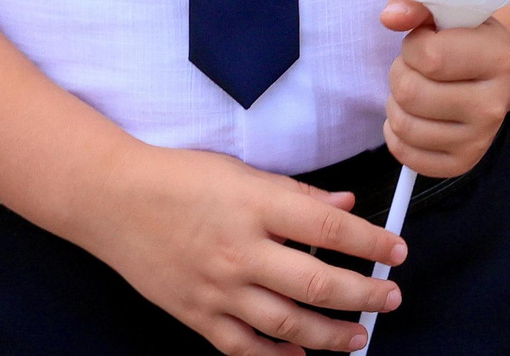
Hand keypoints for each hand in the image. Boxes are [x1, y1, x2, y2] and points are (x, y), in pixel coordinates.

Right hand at [79, 142, 404, 355]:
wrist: (113, 201)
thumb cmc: (177, 179)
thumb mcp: (241, 171)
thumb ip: (296, 194)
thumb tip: (345, 205)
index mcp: (255, 206)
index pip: (328, 228)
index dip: (370, 241)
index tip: (396, 250)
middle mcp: (240, 251)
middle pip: (317, 282)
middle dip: (363, 295)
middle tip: (390, 298)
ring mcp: (218, 289)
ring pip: (287, 323)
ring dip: (331, 335)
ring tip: (360, 336)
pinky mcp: (197, 315)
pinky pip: (244, 347)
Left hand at [379, 0, 509, 178]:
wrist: (490, 71)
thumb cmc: (460, 35)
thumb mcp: (443, 10)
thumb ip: (413, 2)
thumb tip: (390, 17)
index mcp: (498, 56)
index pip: (429, 57)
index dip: (413, 44)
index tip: (425, 40)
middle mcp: (495, 103)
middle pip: (410, 93)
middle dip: (401, 74)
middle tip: (416, 67)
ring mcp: (481, 138)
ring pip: (404, 126)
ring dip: (396, 103)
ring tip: (415, 89)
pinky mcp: (464, 162)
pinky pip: (406, 155)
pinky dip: (396, 135)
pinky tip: (413, 116)